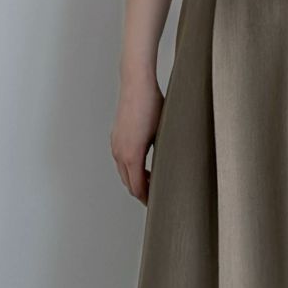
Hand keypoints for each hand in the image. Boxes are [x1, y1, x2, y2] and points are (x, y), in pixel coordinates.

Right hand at [110, 73, 163, 203]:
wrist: (136, 84)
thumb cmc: (152, 105)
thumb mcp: (163, 134)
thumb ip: (163, 156)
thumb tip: (171, 172)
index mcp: (131, 155)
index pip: (137, 188)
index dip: (148, 198)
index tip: (159, 203)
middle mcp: (120, 152)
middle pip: (129, 183)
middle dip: (142, 192)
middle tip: (158, 197)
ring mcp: (116, 145)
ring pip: (124, 172)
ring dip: (136, 180)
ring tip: (153, 183)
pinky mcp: (116, 137)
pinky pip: (121, 161)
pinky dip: (131, 169)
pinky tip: (144, 166)